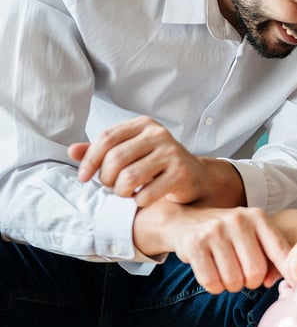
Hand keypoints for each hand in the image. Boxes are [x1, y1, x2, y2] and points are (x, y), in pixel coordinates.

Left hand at [68, 116, 205, 206]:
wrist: (194, 176)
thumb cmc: (156, 165)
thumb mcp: (130, 152)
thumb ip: (101, 151)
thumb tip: (72, 150)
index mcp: (143, 124)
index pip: (106, 138)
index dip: (89, 160)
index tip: (83, 177)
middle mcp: (159, 134)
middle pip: (116, 158)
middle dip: (106, 179)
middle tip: (110, 187)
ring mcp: (172, 153)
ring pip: (129, 177)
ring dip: (121, 192)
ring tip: (125, 193)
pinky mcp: (181, 173)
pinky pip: (147, 193)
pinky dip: (139, 201)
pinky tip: (142, 199)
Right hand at [134, 202, 290, 293]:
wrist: (185, 220)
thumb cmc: (228, 234)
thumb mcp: (253, 236)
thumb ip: (271, 257)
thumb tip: (273, 282)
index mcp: (258, 217)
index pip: (281, 252)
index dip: (286, 272)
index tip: (287, 283)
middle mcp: (238, 220)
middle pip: (256, 272)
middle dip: (251, 282)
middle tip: (243, 275)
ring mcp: (215, 231)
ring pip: (233, 280)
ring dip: (231, 286)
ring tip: (227, 273)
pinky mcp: (195, 244)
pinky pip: (212, 282)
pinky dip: (214, 287)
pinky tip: (213, 275)